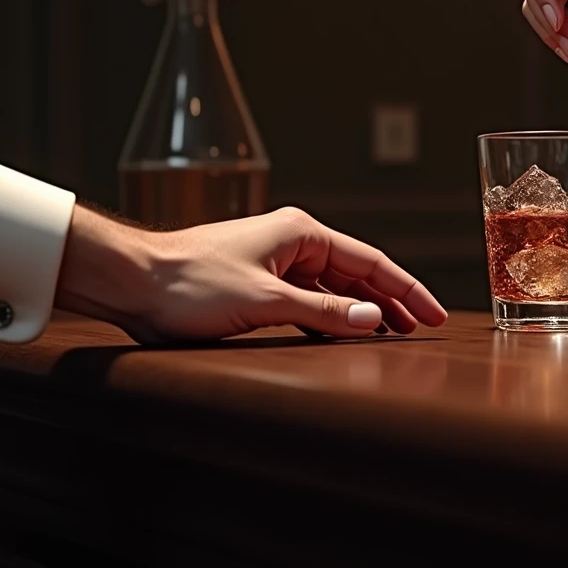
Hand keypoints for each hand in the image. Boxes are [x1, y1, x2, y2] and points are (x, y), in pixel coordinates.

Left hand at [56, 206, 447, 345]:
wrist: (133, 281)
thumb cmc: (189, 282)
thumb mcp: (264, 300)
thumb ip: (322, 310)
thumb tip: (372, 317)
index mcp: (301, 232)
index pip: (371, 261)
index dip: (407, 289)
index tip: (434, 314)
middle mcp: (292, 242)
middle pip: (356, 272)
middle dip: (391, 300)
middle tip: (422, 329)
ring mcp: (274, 262)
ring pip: (332, 288)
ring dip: (360, 310)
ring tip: (392, 335)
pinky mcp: (256, 284)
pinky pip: (307, 300)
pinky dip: (329, 317)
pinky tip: (342, 334)